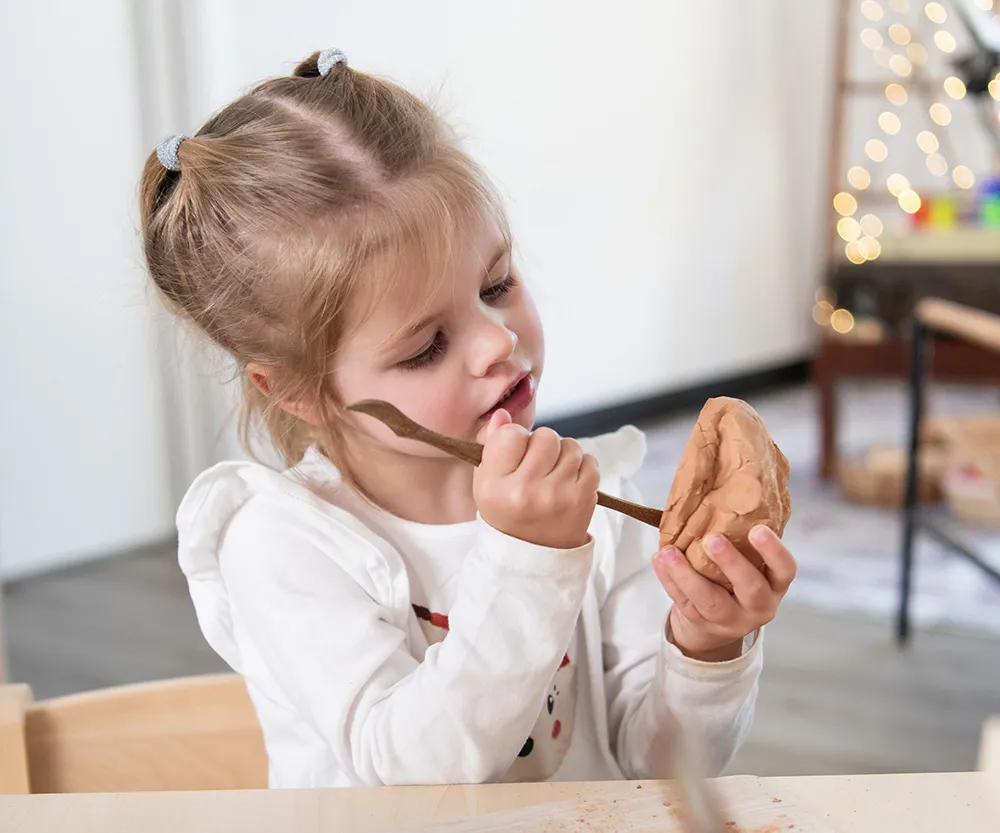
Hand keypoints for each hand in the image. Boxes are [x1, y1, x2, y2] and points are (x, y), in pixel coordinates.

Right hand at [473, 409, 599, 549]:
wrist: (533, 552)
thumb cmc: (507, 509)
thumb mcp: (486, 481)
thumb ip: (491, 444)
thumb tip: (502, 414)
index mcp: (496, 486)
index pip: (511, 434)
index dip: (515, 438)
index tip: (515, 454)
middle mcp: (526, 491)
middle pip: (545, 436)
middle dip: (542, 445)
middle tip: (537, 465)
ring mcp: (558, 496)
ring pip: (570, 446)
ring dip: (563, 454)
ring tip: (552, 474)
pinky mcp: (584, 500)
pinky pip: (590, 461)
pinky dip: (581, 466)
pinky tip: (568, 481)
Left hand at [651, 525, 796, 661]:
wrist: (716, 624)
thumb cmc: (735, 581)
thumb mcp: (750, 565)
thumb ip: (743, 541)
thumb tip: (721, 493)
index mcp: (774, 584)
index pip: (785, 569)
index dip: (773, 551)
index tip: (757, 529)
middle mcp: (758, 605)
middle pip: (751, 588)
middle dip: (731, 563)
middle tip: (712, 539)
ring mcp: (730, 620)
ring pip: (710, 601)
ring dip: (687, 574)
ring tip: (669, 552)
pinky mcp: (702, 624)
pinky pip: (684, 602)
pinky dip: (669, 580)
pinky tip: (659, 561)